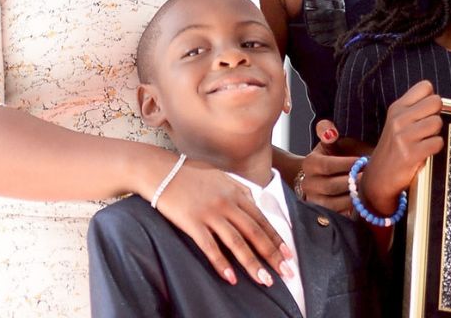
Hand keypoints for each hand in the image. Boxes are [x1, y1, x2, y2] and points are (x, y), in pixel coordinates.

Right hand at [151, 156, 295, 286]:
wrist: (161, 170)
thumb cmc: (191, 173)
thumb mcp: (222, 176)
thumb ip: (240, 189)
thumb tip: (255, 201)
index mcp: (237, 193)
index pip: (262, 220)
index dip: (277, 239)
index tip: (289, 254)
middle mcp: (227, 204)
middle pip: (254, 233)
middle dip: (272, 255)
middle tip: (285, 272)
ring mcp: (210, 213)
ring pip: (236, 242)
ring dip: (252, 263)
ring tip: (264, 280)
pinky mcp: (192, 222)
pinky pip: (209, 246)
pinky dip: (221, 263)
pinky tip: (231, 277)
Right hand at [298, 120, 360, 215]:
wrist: (324, 177)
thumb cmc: (334, 155)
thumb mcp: (330, 141)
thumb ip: (327, 131)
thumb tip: (331, 132)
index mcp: (309, 164)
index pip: (327, 166)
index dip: (346, 164)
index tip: (362, 161)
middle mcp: (308, 184)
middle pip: (331, 186)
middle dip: (352, 182)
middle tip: (368, 177)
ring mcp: (314, 201)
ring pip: (335, 204)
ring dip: (354, 197)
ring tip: (367, 189)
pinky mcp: (324, 215)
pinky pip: (339, 215)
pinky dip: (353, 209)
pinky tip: (364, 201)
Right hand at [359, 81, 443, 215]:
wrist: (378, 179)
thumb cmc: (393, 149)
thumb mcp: (397, 123)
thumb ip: (414, 109)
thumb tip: (437, 100)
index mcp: (396, 108)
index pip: (425, 87)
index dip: (430, 99)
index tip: (425, 112)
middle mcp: (398, 119)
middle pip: (436, 101)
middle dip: (436, 115)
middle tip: (426, 129)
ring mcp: (403, 136)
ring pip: (437, 122)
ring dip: (435, 133)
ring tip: (424, 142)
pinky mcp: (410, 154)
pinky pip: (437, 142)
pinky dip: (435, 148)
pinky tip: (424, 152)